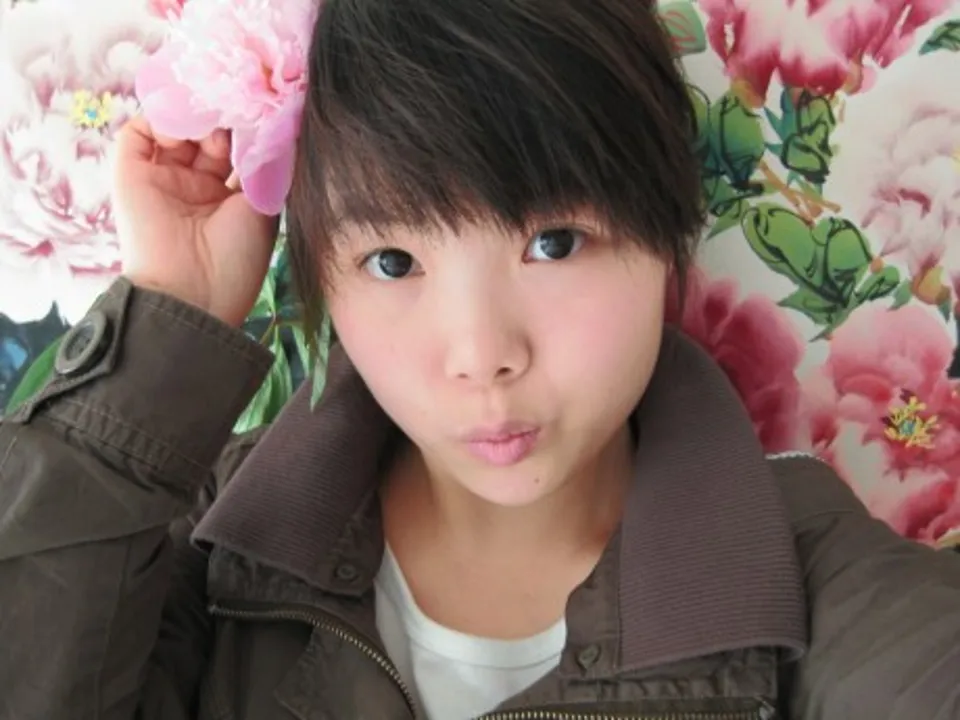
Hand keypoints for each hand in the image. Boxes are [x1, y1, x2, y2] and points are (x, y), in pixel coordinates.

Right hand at [113, 115, 278, 326]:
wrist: (193, 293)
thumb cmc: (236, 259)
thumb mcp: (264, 209)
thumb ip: (266, 167)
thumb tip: (276, 128)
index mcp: (228, 199)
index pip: (235, 149)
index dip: (246, 130)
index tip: (262, 116)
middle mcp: (194, 186)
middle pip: (206, 134)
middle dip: (223, 120)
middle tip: (238, 116)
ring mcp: (162, 179)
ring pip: (174, 128)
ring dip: (195, 119)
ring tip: (213, 130)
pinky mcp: (130, 174)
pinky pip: (136, 133)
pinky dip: (158, 120)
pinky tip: (184, 128)